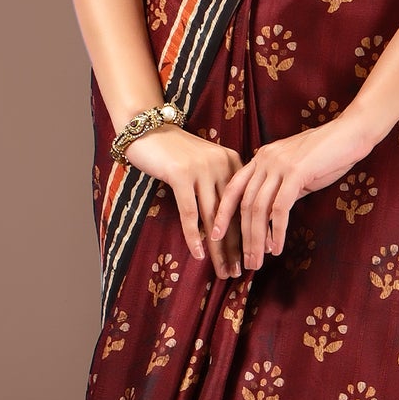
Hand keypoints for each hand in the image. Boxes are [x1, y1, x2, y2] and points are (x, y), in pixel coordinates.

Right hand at [121, 126, 245, 277]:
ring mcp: (202, 169)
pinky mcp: (181, 174)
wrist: (146, 127)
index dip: (249, 232)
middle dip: (237, 248)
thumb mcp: (203, 164)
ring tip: (223, 271)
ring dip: (219, 249)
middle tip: (239, 272)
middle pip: (232, 214)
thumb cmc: (173, 152)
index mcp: (233, 162)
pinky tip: (199, 255)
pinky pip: (190, 213)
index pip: (244, 204)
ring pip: (214, 218)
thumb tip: (228, 222)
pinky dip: (195, 236)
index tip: (252, 255)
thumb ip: (218, 184)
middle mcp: (221, 164)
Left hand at [212, 113, 377, 270]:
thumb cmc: (329, 153)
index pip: (233, 188)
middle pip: (245, 204)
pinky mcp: (296, 172)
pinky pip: (280, 208)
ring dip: (257, 239)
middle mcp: (264, 159)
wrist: (352, 132)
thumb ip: (282, 189)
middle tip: (246, 261)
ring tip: (258, 260)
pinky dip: (276, 231)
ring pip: (259, 208)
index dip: (222, 213)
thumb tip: (273, 216)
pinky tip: (277, 247)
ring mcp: (279, 165)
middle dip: (243, 237)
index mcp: (261, 158)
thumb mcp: (298, 172)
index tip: (215, 235)